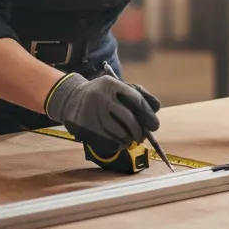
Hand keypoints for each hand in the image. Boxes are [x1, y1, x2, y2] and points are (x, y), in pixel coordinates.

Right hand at [44, 73, 160, 150]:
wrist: (71, 97)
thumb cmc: (103, 93)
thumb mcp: (117, 87)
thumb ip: (138, 94)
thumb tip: (156, 108)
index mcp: (111, 84)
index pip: (136, 100)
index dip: (148, 114)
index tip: (155, 125)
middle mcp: (101, 97)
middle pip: (128, 119)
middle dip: (139, 131)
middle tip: (142, 136)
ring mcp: (91, 112)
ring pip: (118, 132)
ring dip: (129, 139)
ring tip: (132, 140)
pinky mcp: (84, 126)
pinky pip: (106, 141)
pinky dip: (117, 144)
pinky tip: (121, 143)